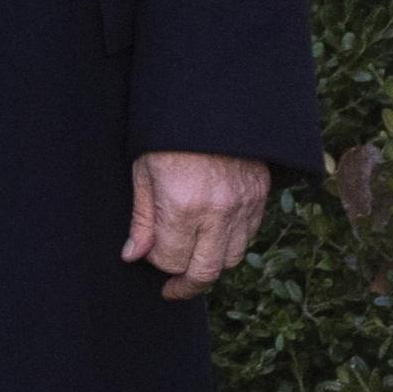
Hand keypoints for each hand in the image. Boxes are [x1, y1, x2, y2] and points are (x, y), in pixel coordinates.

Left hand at [122, 150, 270, 298]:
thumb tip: (133, 256)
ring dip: (210, 263)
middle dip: (186, 284)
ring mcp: (243, 207)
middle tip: (172, 288)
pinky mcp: (259, 197)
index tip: (148, 253)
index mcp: (182, 206)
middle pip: (205, 271)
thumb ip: (142, 219)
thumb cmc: (168, 136)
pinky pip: (248, 237)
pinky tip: (213, 236)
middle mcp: (217, 213)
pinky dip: (231, 243)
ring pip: (231, 259)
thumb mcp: (143, 172)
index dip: (156, 262)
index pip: (171, 260)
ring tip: (192, 259)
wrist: (212, 104)